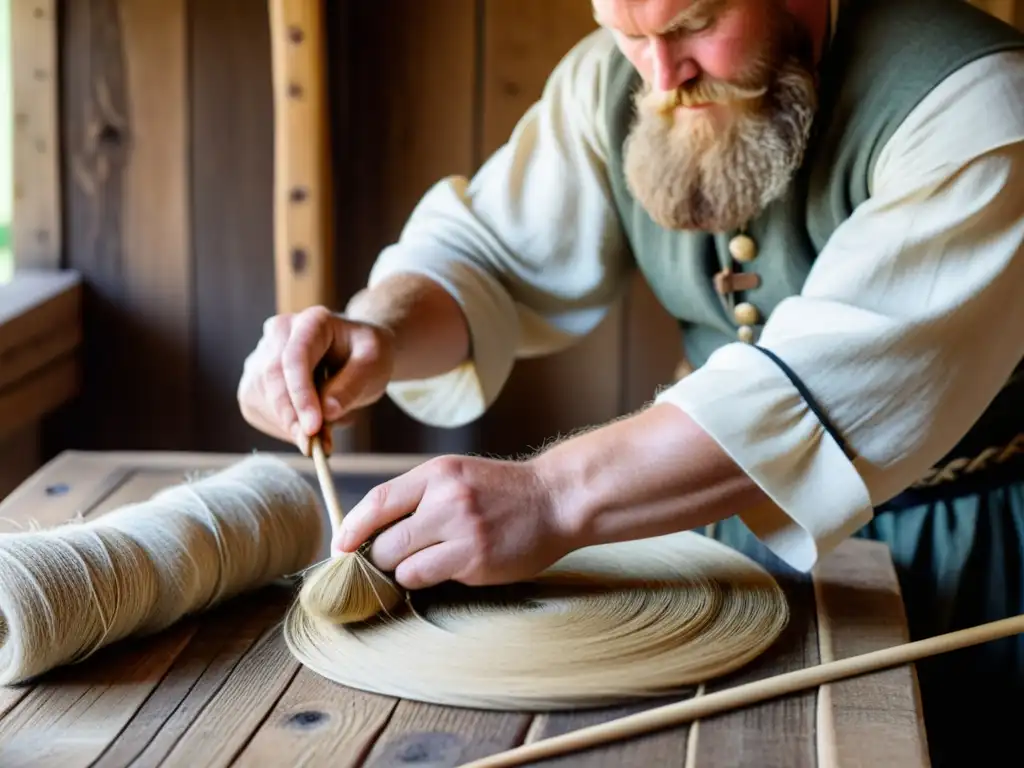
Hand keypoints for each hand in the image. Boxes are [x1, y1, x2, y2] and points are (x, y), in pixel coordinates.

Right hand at [237, 306, 393, 453]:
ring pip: (259, 397)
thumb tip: (327, 411)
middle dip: (291, 418)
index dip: (301, 395)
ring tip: (323, 437)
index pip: (295, 357)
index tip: (313, 428)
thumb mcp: (374, 365)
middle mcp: (279, 332)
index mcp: (311, 321)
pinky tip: (306, 427)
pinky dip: (280, 427)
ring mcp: (261, 355)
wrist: (355, 354)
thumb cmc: (365, 355)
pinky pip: (256, 410)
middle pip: (271, 378)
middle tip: (315, 447)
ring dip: (287, 426)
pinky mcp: (255, 380)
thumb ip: (352, 385)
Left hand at [335, 455, 579, 589]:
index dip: (351, 527)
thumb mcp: (457, 476)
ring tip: (428, 561)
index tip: (340, 546)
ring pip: (402, 566)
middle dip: (380, 557)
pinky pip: (428, 578)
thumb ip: (418, 497)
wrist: (556, 500)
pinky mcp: (476, 560)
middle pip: (384, 542)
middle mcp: (447, 499)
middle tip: (393, 559)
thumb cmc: (502, 492)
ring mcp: (462, 531)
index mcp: (437, 473)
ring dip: (405, 571)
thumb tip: (369, 530)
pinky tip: (452, 566)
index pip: (378, 501)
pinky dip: (430, 578)